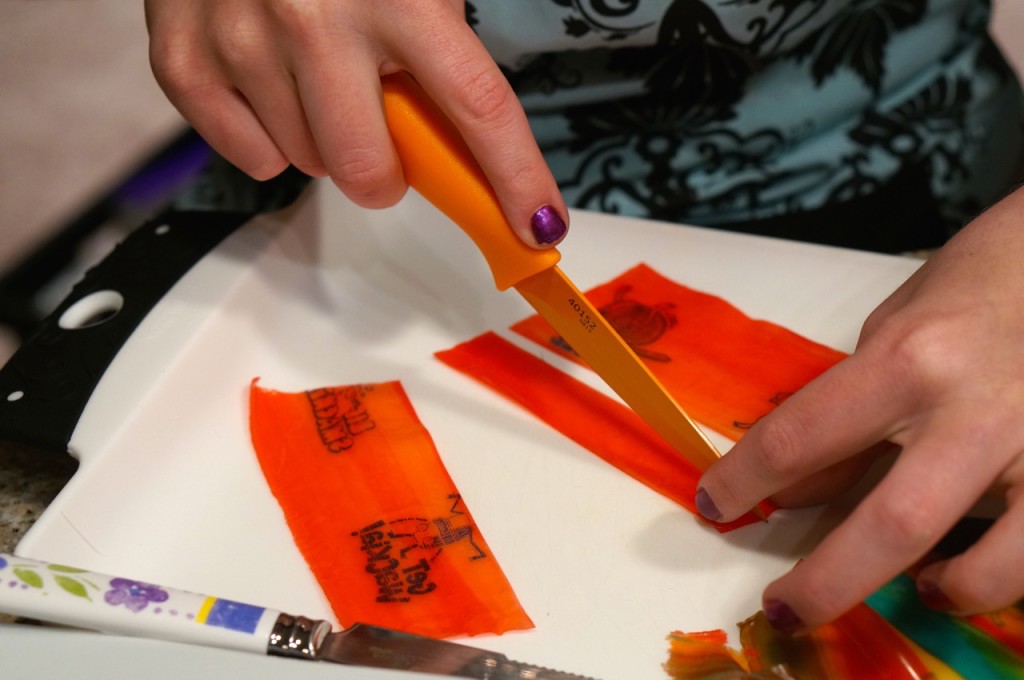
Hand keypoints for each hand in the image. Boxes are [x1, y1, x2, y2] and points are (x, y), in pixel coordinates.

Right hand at [144, 0, 566, 245]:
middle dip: (385, 172)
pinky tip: (272, 82)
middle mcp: (318, 20)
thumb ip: (443, 45)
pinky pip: (250, 158)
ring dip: (325, 140)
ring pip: (308, 165)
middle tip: (379, 129)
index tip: (538, 227)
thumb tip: (470, 140)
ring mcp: (244, 40)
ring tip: (315, 76)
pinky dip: (268, 138)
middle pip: (368, 173)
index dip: (516, 179)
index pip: (478, 109)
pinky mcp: (184, 57)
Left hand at [696, 186, 1023, 632]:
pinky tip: (971, 570)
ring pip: (989, 565)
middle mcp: (973, 410)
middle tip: (782, 609)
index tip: (715, 504)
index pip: (802, 436)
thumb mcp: (892, 332)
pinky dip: (998, 578)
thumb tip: (796, 489)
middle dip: (824, 582)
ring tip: (919, 590)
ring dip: (942, 594)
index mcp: (910, 359)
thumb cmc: (978, 281)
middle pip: (891, 525)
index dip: (745, 480)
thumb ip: (848, 413)